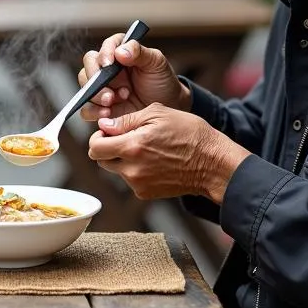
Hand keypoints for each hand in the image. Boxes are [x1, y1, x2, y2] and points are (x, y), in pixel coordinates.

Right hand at [77, 36, 190, 122]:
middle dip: (96, 79)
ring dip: (95, 96)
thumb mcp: (156, 63)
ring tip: (112, 101)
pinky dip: (93, 111)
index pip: (106, 46)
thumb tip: (120, 51)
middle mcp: (108, 69)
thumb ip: (139, 52)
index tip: (108, 64)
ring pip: (85, 87)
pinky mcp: (100, 107)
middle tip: (110, 89)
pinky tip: (107, 114)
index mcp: (120, 53)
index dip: (104, 53)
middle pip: (89, 66)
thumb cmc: (161, 81)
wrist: (167, 107)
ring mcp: (102, 88)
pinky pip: (86, 109)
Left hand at [88, 104, 248, 202]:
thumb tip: (105, 126)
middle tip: (125, 139)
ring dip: (123, 160)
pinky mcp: (146, 193)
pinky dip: (136, 171)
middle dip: (108, 149)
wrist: (212, 163)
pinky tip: (154, 161)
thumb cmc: (190, 134)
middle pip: (101, 161)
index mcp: (132, 146)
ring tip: (146, 149)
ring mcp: (138, 184)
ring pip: (116, 170)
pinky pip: (130, 180)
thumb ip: (126, 120)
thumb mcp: (158, 114)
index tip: (108, 132)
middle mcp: (132, 169)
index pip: (95, 148)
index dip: (98, 137)